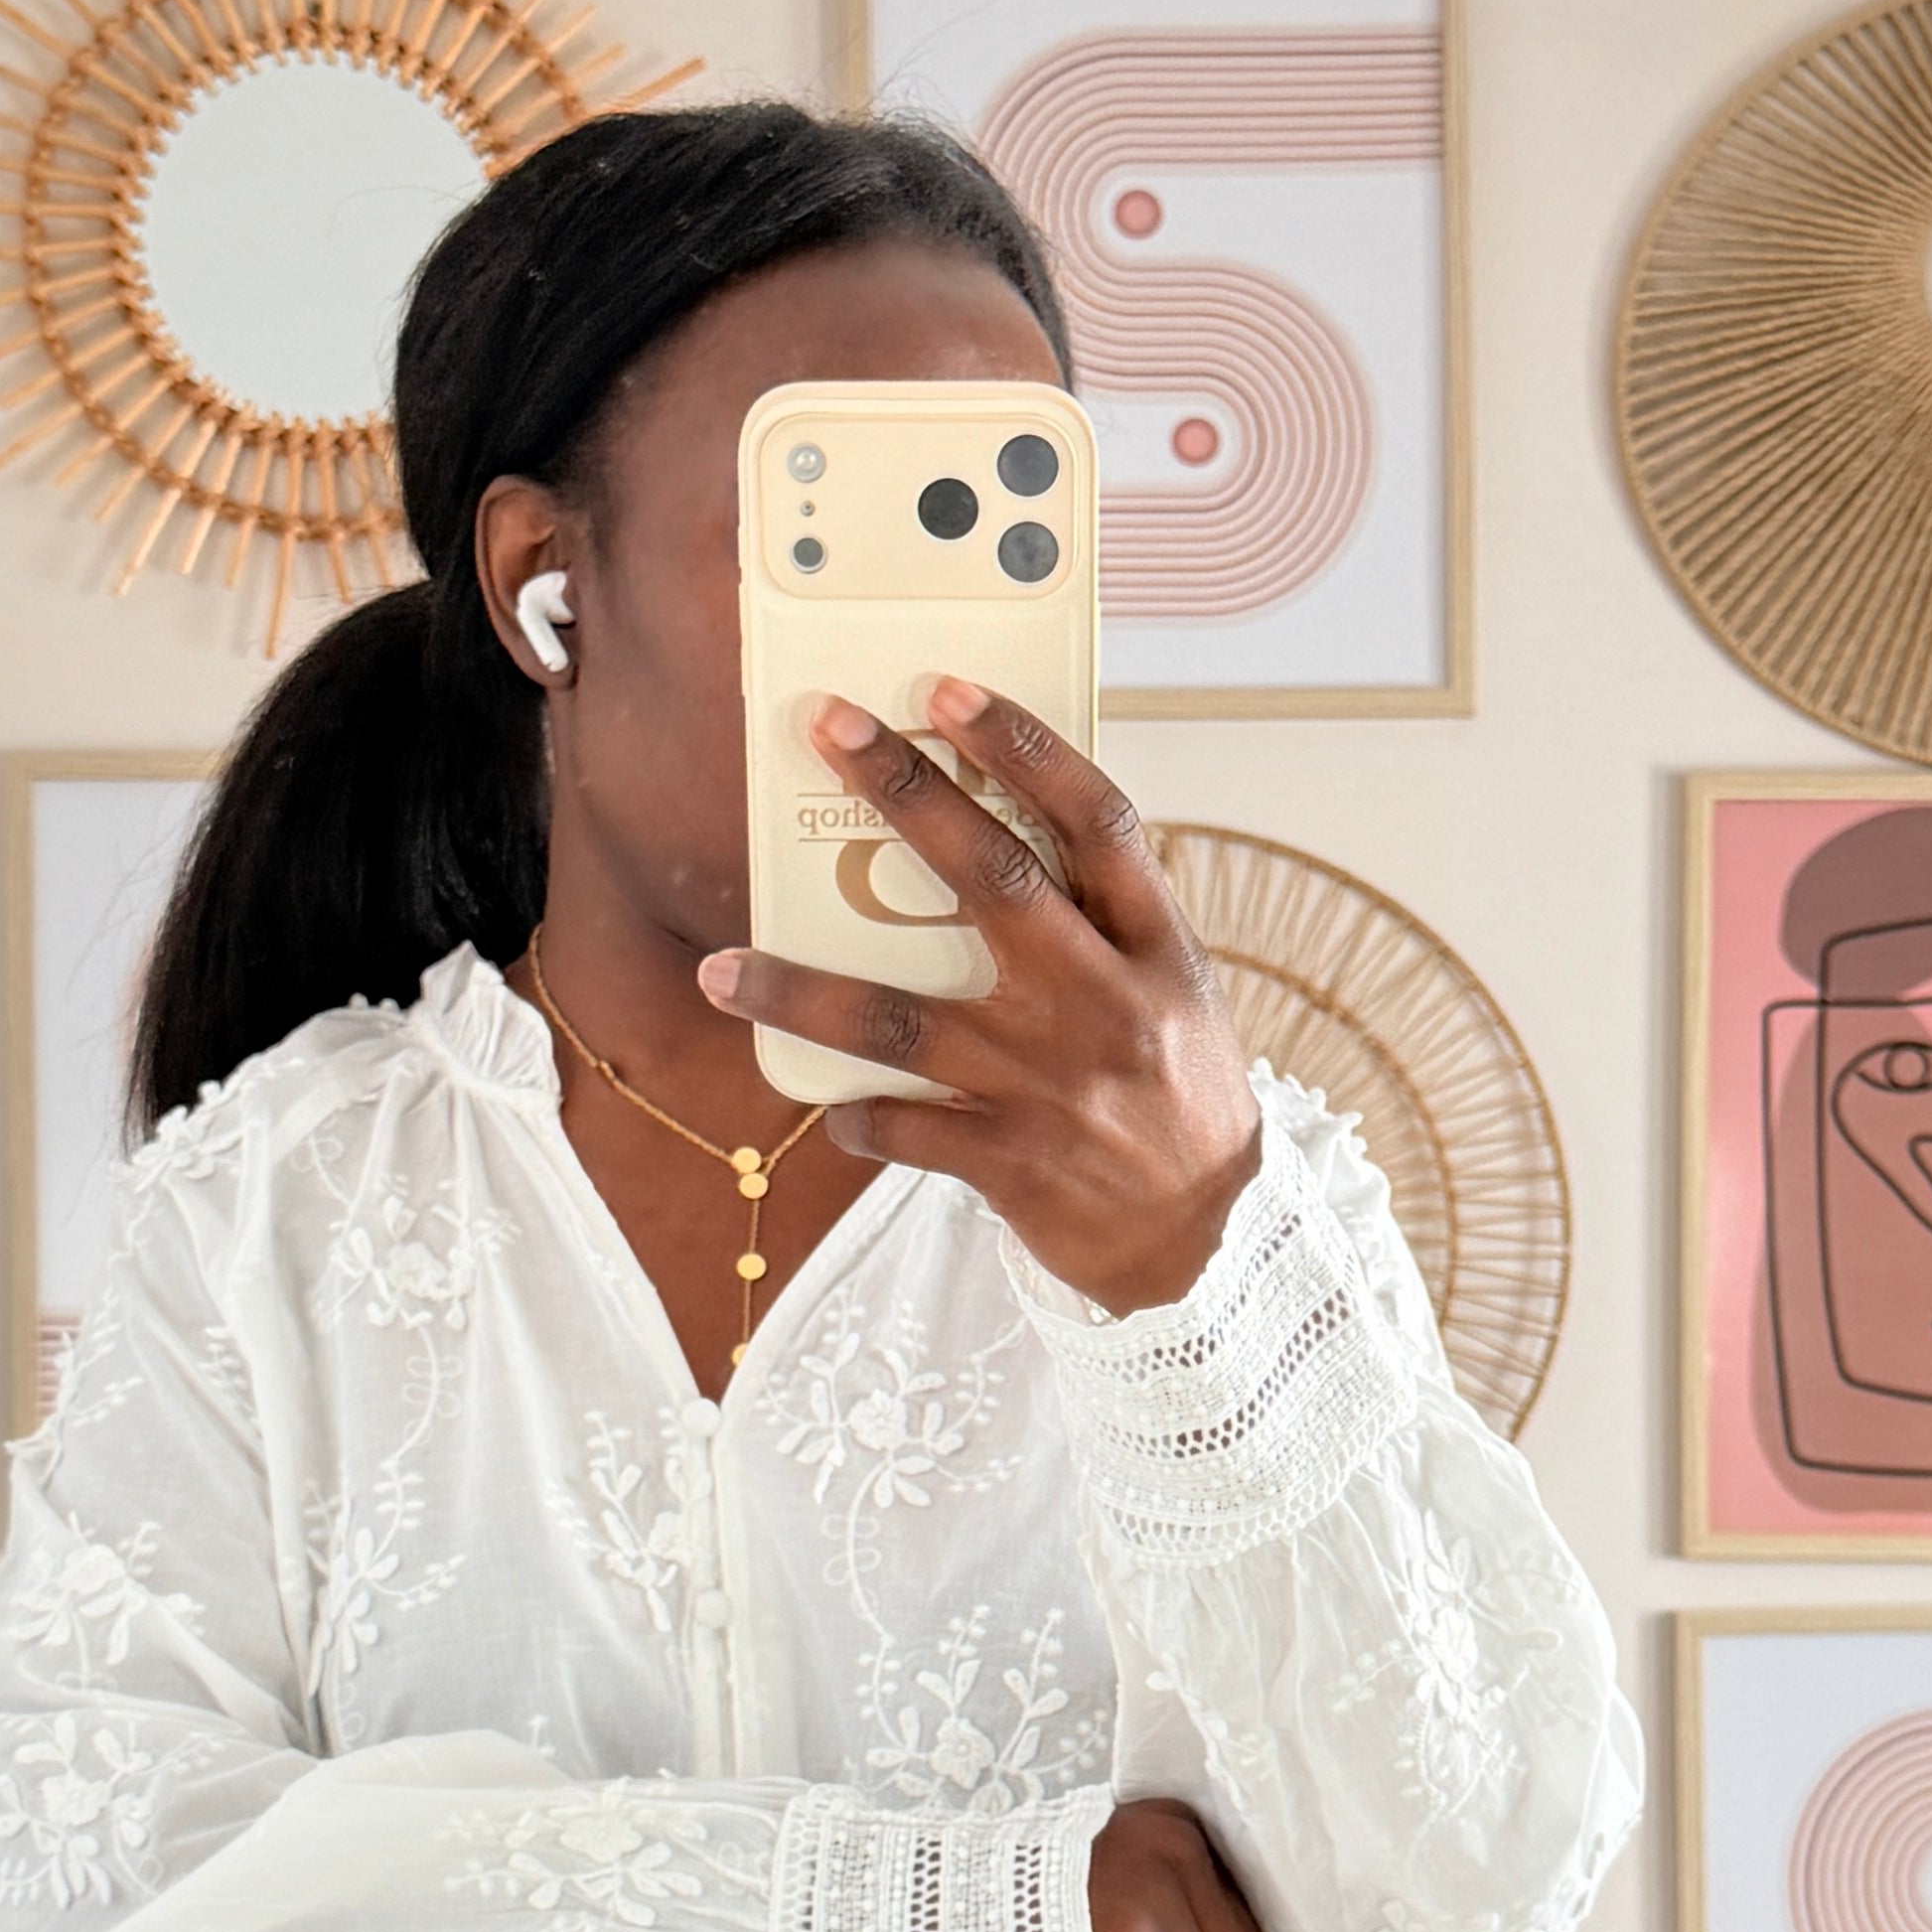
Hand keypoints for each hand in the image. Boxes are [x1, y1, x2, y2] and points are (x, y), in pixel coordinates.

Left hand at [697, 681, 1262, 1312]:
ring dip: (803, 991)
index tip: (950, 691)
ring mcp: (1053, 1083)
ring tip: (722, 970)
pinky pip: (903, 1126)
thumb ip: (1098, 922)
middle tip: (831, 728)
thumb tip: (982, 834)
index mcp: (1155, 947)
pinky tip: (826, 1103)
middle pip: (995, 879)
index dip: (1027, 748)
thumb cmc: (1175, 1092)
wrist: (1208, 1241)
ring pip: (904, 1021)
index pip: (1098, 821)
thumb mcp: (1171, 992)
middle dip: (907, 794)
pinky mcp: (1013, 1161)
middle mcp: (1104, 1002)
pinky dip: (856, 1113)